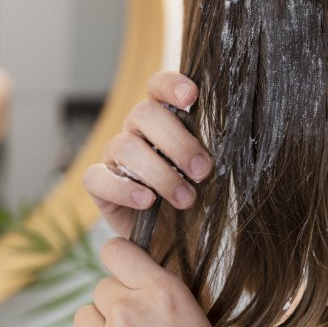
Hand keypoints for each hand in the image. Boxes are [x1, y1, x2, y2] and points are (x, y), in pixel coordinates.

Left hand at [75, 237, 210, 325]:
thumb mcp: (188, 310)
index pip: (116, 249)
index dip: (121, 260)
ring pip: (87, 311)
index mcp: (163, 292)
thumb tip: (134, 271)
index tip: (129, 275)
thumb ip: (159, 287)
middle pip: (103, 285)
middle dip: (116, 301)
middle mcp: (131, 308)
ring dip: (103, 322)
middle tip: (139, 321)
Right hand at [83, 71, 211, 236]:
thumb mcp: (213, 174)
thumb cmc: (201, 200)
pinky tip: (147, 201)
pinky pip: (97, 177)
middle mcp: (136, 131)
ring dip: (159, 173)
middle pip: (143, 113)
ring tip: (186, 199)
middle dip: (177, 142)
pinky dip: (123, 189)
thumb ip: (211, 150)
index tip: (192, 96)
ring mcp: (115, 156)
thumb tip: (229, 135)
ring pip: (124, 146)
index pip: (158, 86)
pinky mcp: (100, 185)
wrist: (182, 243)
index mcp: (165, 118)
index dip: (171, 85)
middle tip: (202, 171)